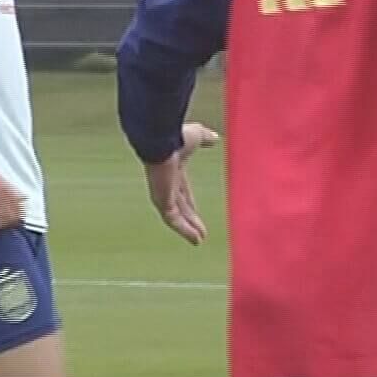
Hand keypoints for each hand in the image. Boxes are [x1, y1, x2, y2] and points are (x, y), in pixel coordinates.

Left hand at [148, 123, 220, 243]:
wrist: (161, 138)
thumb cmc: (176, 135)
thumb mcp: (196, 137)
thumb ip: (205, 139)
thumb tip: (215, 138)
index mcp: (173, 171)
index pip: (182, 192)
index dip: (190, 204)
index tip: (196, 213)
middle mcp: (166, 185)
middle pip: (180, 208)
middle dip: (190, 220)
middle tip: (199, 233)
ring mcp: (163, 193)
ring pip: (176, 217)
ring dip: (188, 229)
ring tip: (199, 240)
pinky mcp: (162, 200)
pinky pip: (173, 220)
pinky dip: (184, 230)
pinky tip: (196, 239)